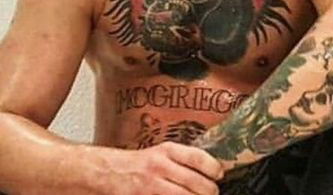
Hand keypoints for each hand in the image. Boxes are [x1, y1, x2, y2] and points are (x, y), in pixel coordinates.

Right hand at [88, 142, 222, 194]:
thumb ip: (180, 160)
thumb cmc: (134, 164)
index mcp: (166, 151)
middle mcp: (159, 166)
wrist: (103, 172)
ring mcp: (150, 185)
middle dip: (209, 191)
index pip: (197, 158)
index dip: (213, 168)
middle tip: (213, 193)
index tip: (220, 175)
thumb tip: (207, 171)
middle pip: (196, 183)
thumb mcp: (158, 154)